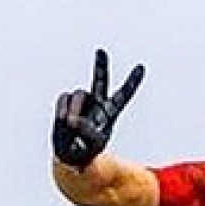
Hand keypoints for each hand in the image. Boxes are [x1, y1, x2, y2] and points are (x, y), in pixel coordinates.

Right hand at [53, 47, 144, 168]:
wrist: (71, 155)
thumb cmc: (87, 151)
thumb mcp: (95, 144)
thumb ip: (87, 132)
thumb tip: (74, 120)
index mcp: (109, 113)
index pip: (123, 95)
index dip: (131, 82)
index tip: (141, 67)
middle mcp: (96, 104)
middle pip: (99, 81)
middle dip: (100, 65)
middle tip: (101, 50)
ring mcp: (80, 103)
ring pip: (79, 94)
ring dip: (76, 108)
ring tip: (73, 125)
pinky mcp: (65, 104)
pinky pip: (64, 98)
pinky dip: (63, 109)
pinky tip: (64, 121)